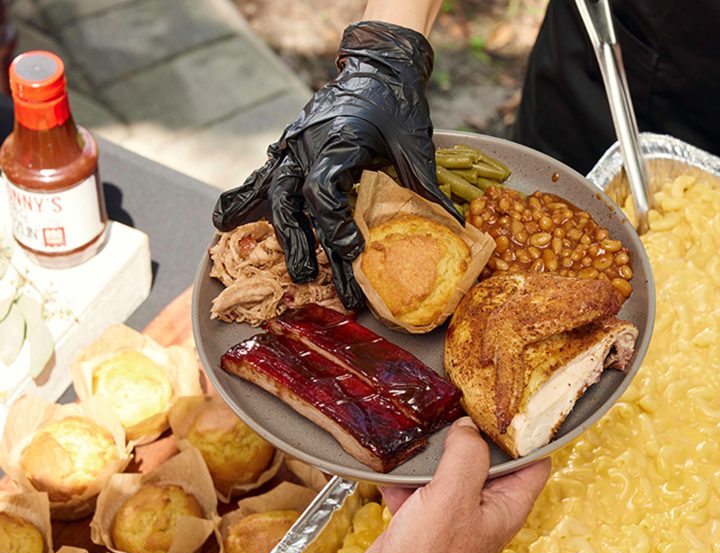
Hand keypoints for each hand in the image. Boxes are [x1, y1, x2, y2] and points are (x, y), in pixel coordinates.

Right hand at [212, 21, 462, 309]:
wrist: (377, 66)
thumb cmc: (395, 101)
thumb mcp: (413, 139)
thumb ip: (425, 180)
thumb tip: (452, 222)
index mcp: (335, 142)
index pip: (323, 191)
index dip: (334, 225)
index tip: (352, 252)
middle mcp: (305, 146)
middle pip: (291, 201)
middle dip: (299, 242)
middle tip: (308, 277)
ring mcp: (292, 147)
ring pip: (272, 193)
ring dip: (275, 229)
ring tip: (273, 261)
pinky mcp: (289, 149)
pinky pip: (261, 177)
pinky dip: (242, 198)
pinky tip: (225, 220)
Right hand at [356, 417, 550, 552]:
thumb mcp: (453, 497)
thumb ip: (466, 456)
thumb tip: (468, 426)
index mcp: (505, 506)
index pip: (534, 462)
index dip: (527, 433)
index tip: (511, 407)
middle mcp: (483, 509)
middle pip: (489, 460)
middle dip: (472, 435)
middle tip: (462, 407)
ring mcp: (453, 514)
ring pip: (451, 470)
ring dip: (435, 454)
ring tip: (425, 432)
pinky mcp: (424, 518)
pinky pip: (420, 486)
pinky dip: (407, 475)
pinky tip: (396, 466)